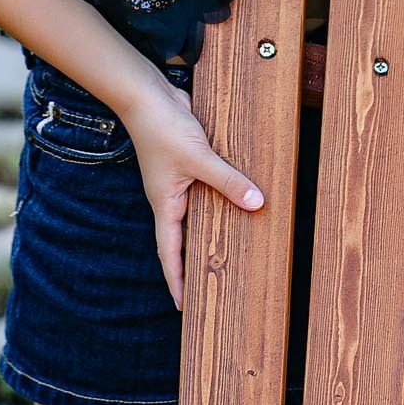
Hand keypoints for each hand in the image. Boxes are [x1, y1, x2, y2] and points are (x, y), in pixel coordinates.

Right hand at [123, 79, 263, 309]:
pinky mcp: (188, 163)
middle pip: (183, 239)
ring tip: (231, 249)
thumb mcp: (198, 158)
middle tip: (213, 287)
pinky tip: (236, 198)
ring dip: (210, 230)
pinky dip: (218, 197)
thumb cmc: (162, 129)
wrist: (147, 96)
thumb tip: (256, 202)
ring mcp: (178, 181)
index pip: (170, 254)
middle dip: (194, 264)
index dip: (176, 281)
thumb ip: (227, 180)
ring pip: (196, 214)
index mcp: (165, 206)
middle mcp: (170, 198)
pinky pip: (205, 187)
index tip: (183, 308)